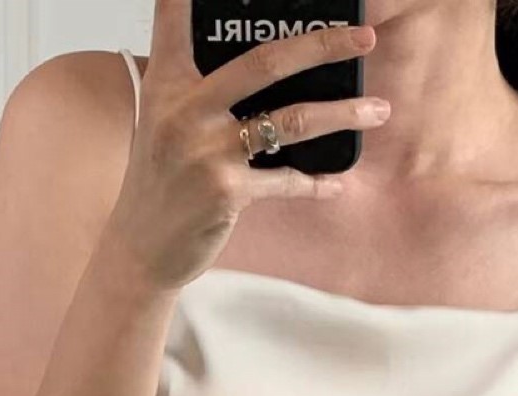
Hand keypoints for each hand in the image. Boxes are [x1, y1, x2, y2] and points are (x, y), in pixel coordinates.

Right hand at [108, 0, 387, 292]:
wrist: (140, 249)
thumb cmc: (160, 182)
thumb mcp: (162, 121)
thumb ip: (199, 88)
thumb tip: (265, 69)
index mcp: (167, 83)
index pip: (175, 15)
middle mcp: (184, 110)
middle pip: (265, 62)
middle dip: (323, 45)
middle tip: (363, 39)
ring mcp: (207, 151)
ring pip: (291, 120)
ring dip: (342, 115)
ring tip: (377, 110)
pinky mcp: (226, 191)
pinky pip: (287, 180)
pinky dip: (317, 182)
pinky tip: (336, 182)